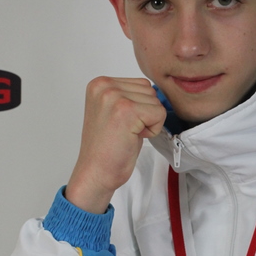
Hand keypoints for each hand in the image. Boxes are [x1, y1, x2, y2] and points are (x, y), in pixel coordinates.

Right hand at [65, 76, 166, 212]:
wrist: (96, 172)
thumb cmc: (108, 148)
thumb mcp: (115, 111)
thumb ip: (130, 96)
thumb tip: (157, 90)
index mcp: (100, 83)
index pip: (142, 85)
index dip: (139, 108)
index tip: (121, 123)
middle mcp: (104, 86)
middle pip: (150, 91)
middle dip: (145, 114)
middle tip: (124, 131)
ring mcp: (114, 96)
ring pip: (156, 102)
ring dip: (149, 122)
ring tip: (127, 134)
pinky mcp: (126, 110)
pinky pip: (159, 114)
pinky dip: (153, 130)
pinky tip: (133, 137)